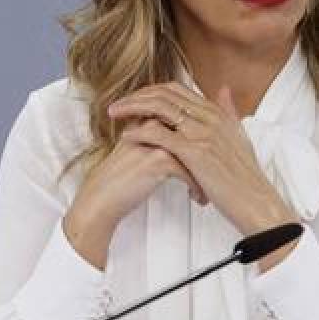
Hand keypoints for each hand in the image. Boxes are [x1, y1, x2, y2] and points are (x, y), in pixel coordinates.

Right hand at [64, 118, 207, 269]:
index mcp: (148, 120)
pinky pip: (190, 170)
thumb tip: (183, 137)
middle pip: (194, 133)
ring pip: (196, 151)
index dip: (202, 139)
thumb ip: (157, 138)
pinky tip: (198, 197)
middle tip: (218, 173)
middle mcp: (153, 125)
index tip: (212, 156)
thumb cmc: (120, 179)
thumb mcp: (138, 151)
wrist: (100, 199)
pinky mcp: (158, 158)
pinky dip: (197, 186)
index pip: (186, 120)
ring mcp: (156, 140)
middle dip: (210, 156)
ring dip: (206, 172)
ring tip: (211, 188)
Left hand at [106, 82, 298, 260]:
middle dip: (136, 96)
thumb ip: (229, 111)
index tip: (134, 99)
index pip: (178, 89)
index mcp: (218, 113)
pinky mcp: (195, 151)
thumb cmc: (246, 176)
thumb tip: (224, 89)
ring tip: (114, 116)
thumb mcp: (239, 136)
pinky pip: (160, 134)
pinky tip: (126, 137)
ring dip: (132, 108)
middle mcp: (210, 117)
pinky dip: (139, 132)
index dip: (151, 91)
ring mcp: (203, 132)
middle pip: (165, 93)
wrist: (255, 200)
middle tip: (118, 106)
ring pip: (160, 108)